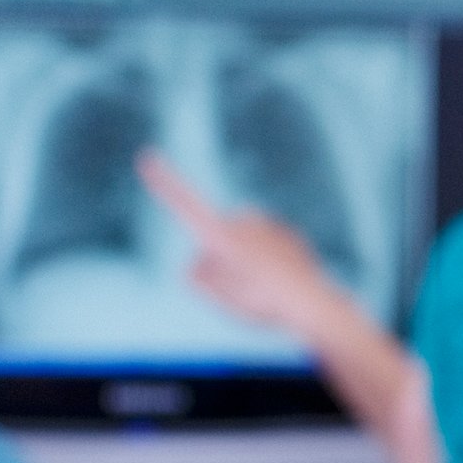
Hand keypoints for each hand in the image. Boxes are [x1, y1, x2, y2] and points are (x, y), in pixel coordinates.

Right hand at [137, 152, 369, 341]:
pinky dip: (267, 262)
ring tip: (267, 286)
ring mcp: (266, 224)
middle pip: (212, 241)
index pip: (184, 205)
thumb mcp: (219, 300)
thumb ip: (196, 277)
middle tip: (245, 288)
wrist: (316, 306)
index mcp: (221, 235)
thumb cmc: (264, 305)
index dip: (164, 183)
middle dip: (219, 261)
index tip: (147, 157)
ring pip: (239, 244)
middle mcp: (243, 221)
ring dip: (244, 262)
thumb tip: (200, 261)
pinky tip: (283, 279)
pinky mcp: (286, 231)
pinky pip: (264, 247)